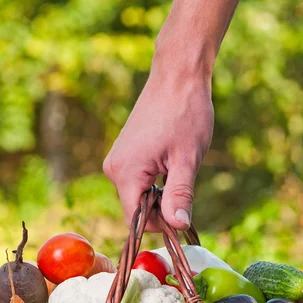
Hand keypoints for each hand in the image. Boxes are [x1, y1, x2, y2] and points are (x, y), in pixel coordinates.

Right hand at [103, 54, 213, 230]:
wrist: (177, 77)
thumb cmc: (185, 114)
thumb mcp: (187, 159)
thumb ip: (180, 195)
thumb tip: (178, 225)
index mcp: (126, 172)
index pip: (136, 220)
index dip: (161, 225)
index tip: (184, 216)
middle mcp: (114, 168)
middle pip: (137, 210)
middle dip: (162, 208)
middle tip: (186, 188)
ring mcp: (117, 160)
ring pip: (139, 196)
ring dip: (161, 194)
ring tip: (179, 169)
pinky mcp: (124, 154)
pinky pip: (138, 182)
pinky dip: (156, 183)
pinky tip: (171, 165)